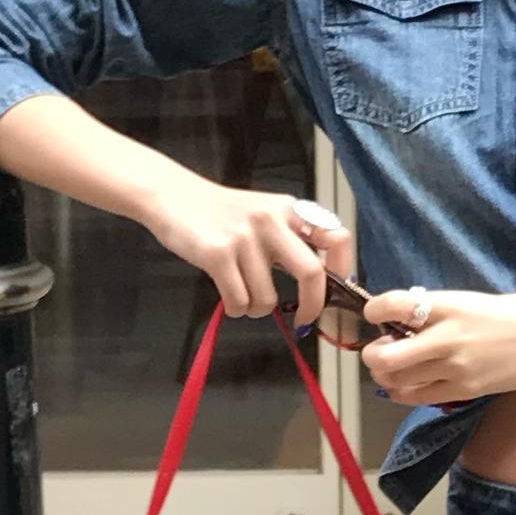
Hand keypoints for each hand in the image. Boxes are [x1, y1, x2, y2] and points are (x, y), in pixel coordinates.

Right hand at [140, 175, 351, 323]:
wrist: (173, 197)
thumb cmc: (221, 213)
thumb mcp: (264, 214)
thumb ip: (291, 240)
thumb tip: (321, 284)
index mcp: (290, 209)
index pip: (336, 238)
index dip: (342, 270)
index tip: (333, 290)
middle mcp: (271, 220)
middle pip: (311, 274)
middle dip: (312, 305)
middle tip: (304, 318)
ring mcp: (244, 237)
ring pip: (267, 298)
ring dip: (256, 308)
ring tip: (244, 295)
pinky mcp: (218, 253)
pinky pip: (239, 301)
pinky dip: (236, 308)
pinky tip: (228, 296)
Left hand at [358, 290, 515, 408]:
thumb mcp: (474, 300)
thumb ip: (440, 310)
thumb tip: (407, 318)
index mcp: (450, 305)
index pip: (394, 305)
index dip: (374, 309)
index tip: (375, 312)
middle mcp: (448, 337)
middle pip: (385, 356)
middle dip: (372, 354)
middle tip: (378, 349)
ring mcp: (456, 368)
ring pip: (397, 381)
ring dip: (385, 376)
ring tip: (392, 368)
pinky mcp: (466, 390)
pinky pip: (420, 397)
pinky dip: (404, 392)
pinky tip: (408, 385)